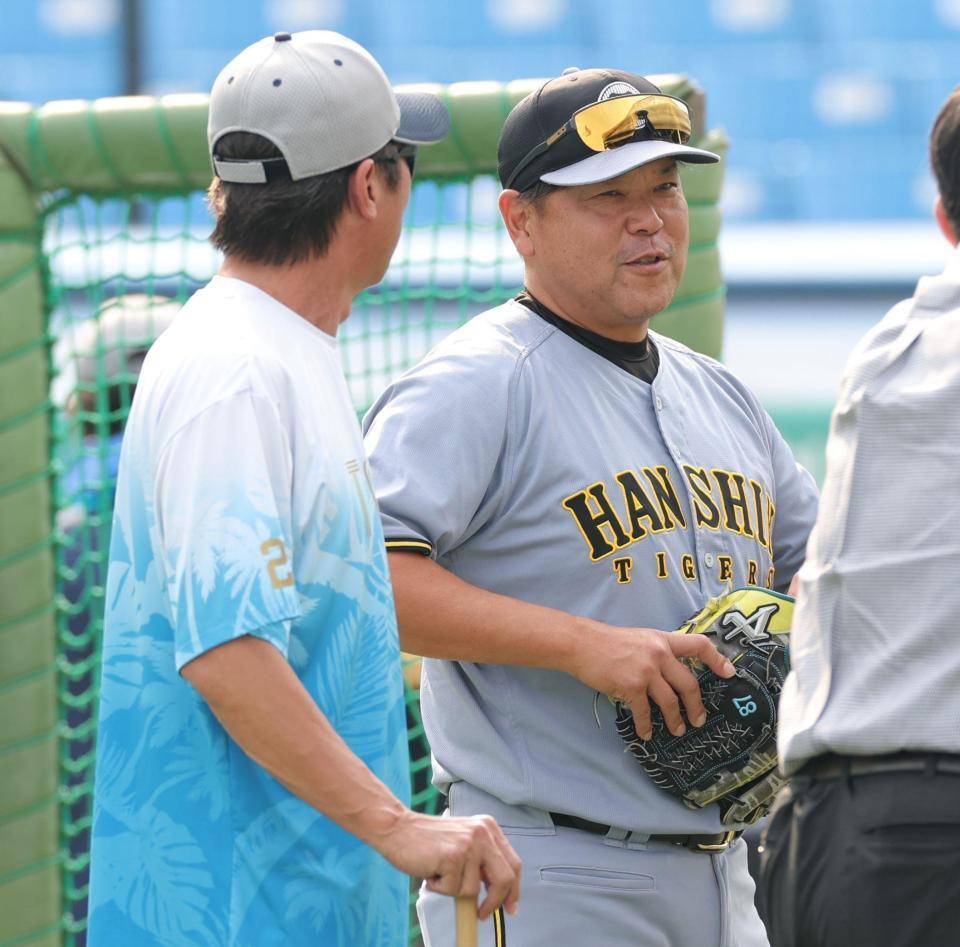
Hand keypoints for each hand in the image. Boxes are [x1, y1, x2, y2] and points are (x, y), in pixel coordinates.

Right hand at [376, 810, 520, 920]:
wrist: (398, 828)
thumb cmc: (427, 840)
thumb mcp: (464, 842)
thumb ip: (482, 860)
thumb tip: (498, 893)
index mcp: (488, 827)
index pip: (513, 863)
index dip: (513, 889)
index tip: (510, 907)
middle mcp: (483, 832)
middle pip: (504, 878)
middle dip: (494, 902)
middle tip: (482, 914)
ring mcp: (468, 844)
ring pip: (473, 889)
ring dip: (453, 889)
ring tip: (440, 872)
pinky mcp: (453, 856)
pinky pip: (453, 890)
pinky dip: (439, 888)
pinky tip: (431, 870)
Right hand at [575, 621, 735, 741]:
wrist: (582, 643)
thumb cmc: (607, 642)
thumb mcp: (640, 639)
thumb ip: (656, 651)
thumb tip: (670, 672)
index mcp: (662, 640)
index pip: (698, 645)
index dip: (717, 659)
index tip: (730, 673)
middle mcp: (659, 653)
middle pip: (689, 683)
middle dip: (696, 705)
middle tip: (699, 719)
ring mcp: (646, 670)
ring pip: (670, 701)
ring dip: (675, 720)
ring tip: (677, 730)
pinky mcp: (631, 686)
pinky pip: (645, 712)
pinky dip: (647, 725)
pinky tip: (647, 733)